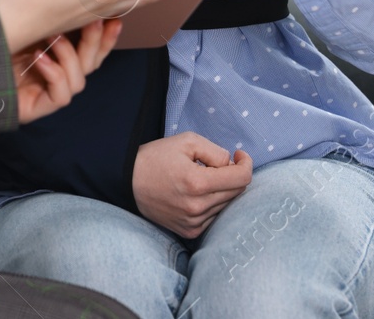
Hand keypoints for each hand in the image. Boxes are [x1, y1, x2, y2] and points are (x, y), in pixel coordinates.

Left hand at [10, 17, 120, 124]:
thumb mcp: (29, 26)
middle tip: (93, 21)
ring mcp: (45, 95)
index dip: (106, 39)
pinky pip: (61, 96)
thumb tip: (78, 8)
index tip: (115, 20)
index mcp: (56, 58)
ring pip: (78, 81)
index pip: (91, 53)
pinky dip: (54, 73)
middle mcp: (55, 78)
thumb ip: (53, 21)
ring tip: (53, 35)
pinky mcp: (34, 109)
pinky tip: (39, 56)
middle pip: (90, 65)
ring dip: (70, 55)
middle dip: (95, 42)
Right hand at [131, 131, 252, 237]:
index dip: (246, 163)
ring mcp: (193, 222)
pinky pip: (214, 217)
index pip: (242, 178)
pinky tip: (197, 193)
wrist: (128, 181)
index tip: (238, 155)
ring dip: (222, 190)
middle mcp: (197, 207)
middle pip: (237, 191)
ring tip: (202, 178)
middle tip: (216, 164)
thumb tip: (232, 165)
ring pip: (227, 205)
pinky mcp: (189, 231)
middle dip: (233, 174)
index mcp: (197, 182)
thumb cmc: (156, 157)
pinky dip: (212, 203)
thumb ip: (216, 151)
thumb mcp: (186, 141)